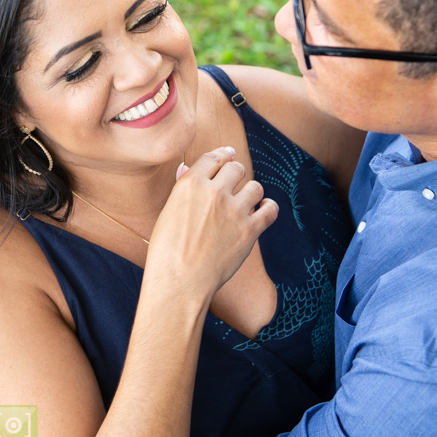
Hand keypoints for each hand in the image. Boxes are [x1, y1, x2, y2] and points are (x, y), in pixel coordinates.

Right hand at [146, 147, 278, 303]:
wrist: (180, 281)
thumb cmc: (167, 251)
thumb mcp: (168, 213)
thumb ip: (182, 188)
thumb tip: (186, 168)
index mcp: (190, 184)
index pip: (212, 158)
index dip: (222, 155)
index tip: (228, 154)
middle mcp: (213, 192)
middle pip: (236, 168)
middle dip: (236, 172)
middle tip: (235, 181)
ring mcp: (234, 210)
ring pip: (255, 186)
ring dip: (251, 191)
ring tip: (247, 200)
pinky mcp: (250, 230)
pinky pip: (270, 209)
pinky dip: (269, 207)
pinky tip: (264, 209)